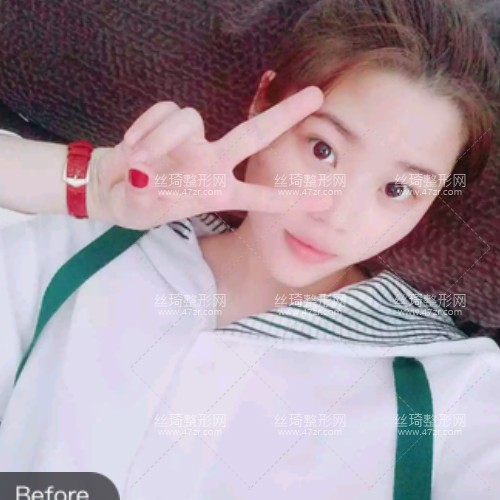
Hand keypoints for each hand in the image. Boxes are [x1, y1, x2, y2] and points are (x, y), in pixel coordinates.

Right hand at [89, 86, 330, 229]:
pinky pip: (163, 111)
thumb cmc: (137, 204)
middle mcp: (212, 163)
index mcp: (217, 193)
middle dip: (284, 116)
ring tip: (137, 163)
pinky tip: (131, 146)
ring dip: (159, 139)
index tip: (326, 199)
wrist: (114, 186)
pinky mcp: (169, 121)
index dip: (290, 199)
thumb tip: (142, 176)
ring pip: (190, 118)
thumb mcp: (141, 210)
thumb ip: (142, 197)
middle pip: (253, 134)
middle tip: (316, 95)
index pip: (258, 197)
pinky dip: (144, 127)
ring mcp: (193, 141)